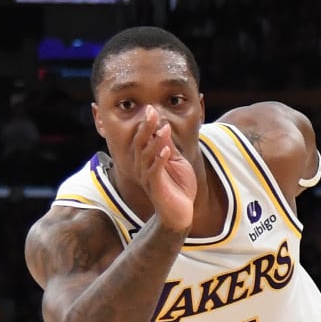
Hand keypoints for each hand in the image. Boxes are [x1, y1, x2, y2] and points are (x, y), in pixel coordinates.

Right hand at [128, 106, 196, 232]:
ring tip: (163, 127)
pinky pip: (155, 171)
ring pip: (146, 155)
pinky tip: (166, 150)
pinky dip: (160, 160)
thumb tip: (163, 127)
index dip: (147, 123)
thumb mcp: (176, 162)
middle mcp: (143, 166)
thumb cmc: (178, 187)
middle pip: (141, 142)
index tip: (151, 108)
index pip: (144, 137)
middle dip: (146, 126)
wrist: (179, 213)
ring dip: (156, 141)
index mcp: (147, 159)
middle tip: (151, 111)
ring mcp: (147, 176)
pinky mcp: (155, 186)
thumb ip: (168, 147)